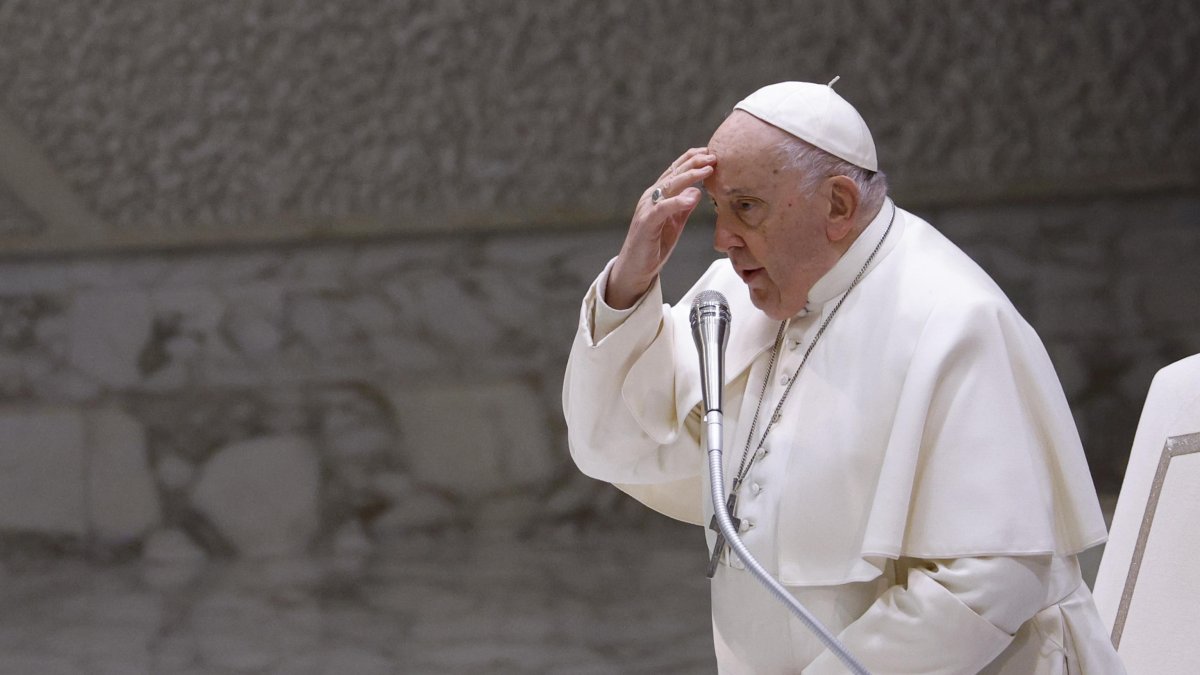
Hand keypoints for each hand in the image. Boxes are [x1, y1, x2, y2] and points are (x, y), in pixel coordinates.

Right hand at [606, 147, 715, 309]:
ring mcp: (647, 208)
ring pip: (669, 185)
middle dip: (694, 162)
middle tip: (714, 155)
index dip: (692, 159)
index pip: (676, 171)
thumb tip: (698, 191)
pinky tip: (693, 196)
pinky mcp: (646, 223)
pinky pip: (662, 208)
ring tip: (708, 170)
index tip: (711, 152)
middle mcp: (651, 197)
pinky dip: (678, 201)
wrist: (635, 269)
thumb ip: (684, 207)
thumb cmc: (654, 246)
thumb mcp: (674, 224)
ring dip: (689, 175)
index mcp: (659, 195)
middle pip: (674, 173)